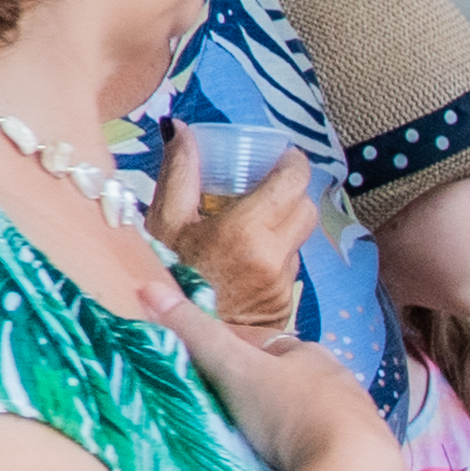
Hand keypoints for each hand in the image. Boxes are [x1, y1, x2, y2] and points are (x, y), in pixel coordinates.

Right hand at [144, 270, 387, 470]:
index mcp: (309, 353)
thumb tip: (148, 288)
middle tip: (224, 407)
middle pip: (289, 379)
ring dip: (284, 423)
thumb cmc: (292, 411)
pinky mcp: (362, 460)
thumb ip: (197, 334)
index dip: (229, 349)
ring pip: (310, 414)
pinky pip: (324, 450)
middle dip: (260, 388)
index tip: (203, 362)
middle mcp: (338, 382)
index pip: (262, 343)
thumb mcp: (236, 368)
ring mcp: (355, 423)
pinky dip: (304, 454)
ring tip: (253, 442)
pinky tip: (288, 468)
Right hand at [151, 127, 316, 338]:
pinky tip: (244, 261)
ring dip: (281, 227)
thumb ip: (179, 171)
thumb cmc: (163, 278)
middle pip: (306, 208)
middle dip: (291, 193)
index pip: (294, 182)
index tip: (282, 156)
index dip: (293, 163)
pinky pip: (289, 268)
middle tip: (266, 187)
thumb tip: (181, 129)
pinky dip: (274, 257)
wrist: (172, 341)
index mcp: (245, 231)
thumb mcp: (164, 221)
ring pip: (299, 239)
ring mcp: (282, 283)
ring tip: (247, 228)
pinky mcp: (283, 304)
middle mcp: (273, 257)